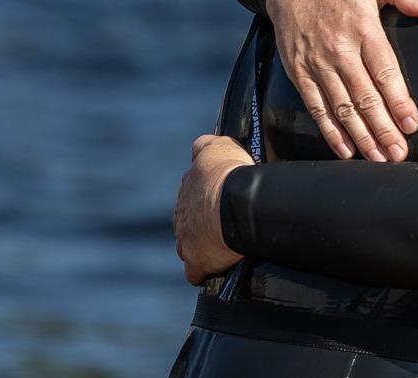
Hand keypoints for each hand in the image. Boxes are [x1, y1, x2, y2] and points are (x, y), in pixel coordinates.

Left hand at [174, 135, 252, 284]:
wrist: (236, 205)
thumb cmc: (230, 174)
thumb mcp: (219, 147)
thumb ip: (206, 145)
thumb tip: (199, 146)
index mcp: (188, 187)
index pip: (191, 194)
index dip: (205, 197)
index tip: (220, 199)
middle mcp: (182, 213)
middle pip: (188, 221)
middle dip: (201, 223)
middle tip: (225, 222)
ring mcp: (186, 239)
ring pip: (187, 246)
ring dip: (201, 246)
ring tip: (221, 246)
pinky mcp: (196, 261)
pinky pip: (195, 271)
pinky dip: (203, 270)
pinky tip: (215, 268)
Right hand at [266, 0, 417, 161]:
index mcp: (362, 28)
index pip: (384, 71)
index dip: (398, 100)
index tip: (411, 123)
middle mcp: (339, 50)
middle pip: (364, 96)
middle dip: (383, 128)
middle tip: (399, 153)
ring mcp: (317, 64)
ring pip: (341, 108)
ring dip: (361, 136)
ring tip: (379, 158)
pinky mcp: (299, 74)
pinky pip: (316, 108)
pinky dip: (331, 131)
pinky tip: (346, 150)